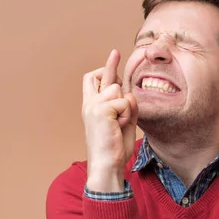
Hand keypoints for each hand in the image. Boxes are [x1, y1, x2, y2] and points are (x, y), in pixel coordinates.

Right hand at [82, 49, 138, 191]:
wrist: (107, 165)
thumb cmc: (115, 148)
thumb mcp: (125, 122)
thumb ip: (126, 106)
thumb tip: (129, 93)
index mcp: (92, 107)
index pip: (94, 79)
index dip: (106, 68)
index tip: (115, 54)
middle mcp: (89, 103)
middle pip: (107, 78)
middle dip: (115, 75)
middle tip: (116, 59)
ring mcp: (93, 105)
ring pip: (120, 91)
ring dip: (126, 108)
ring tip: (119, 125)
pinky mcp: (101, 109)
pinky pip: (124, 102)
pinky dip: (127, 115)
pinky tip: (118, 127)